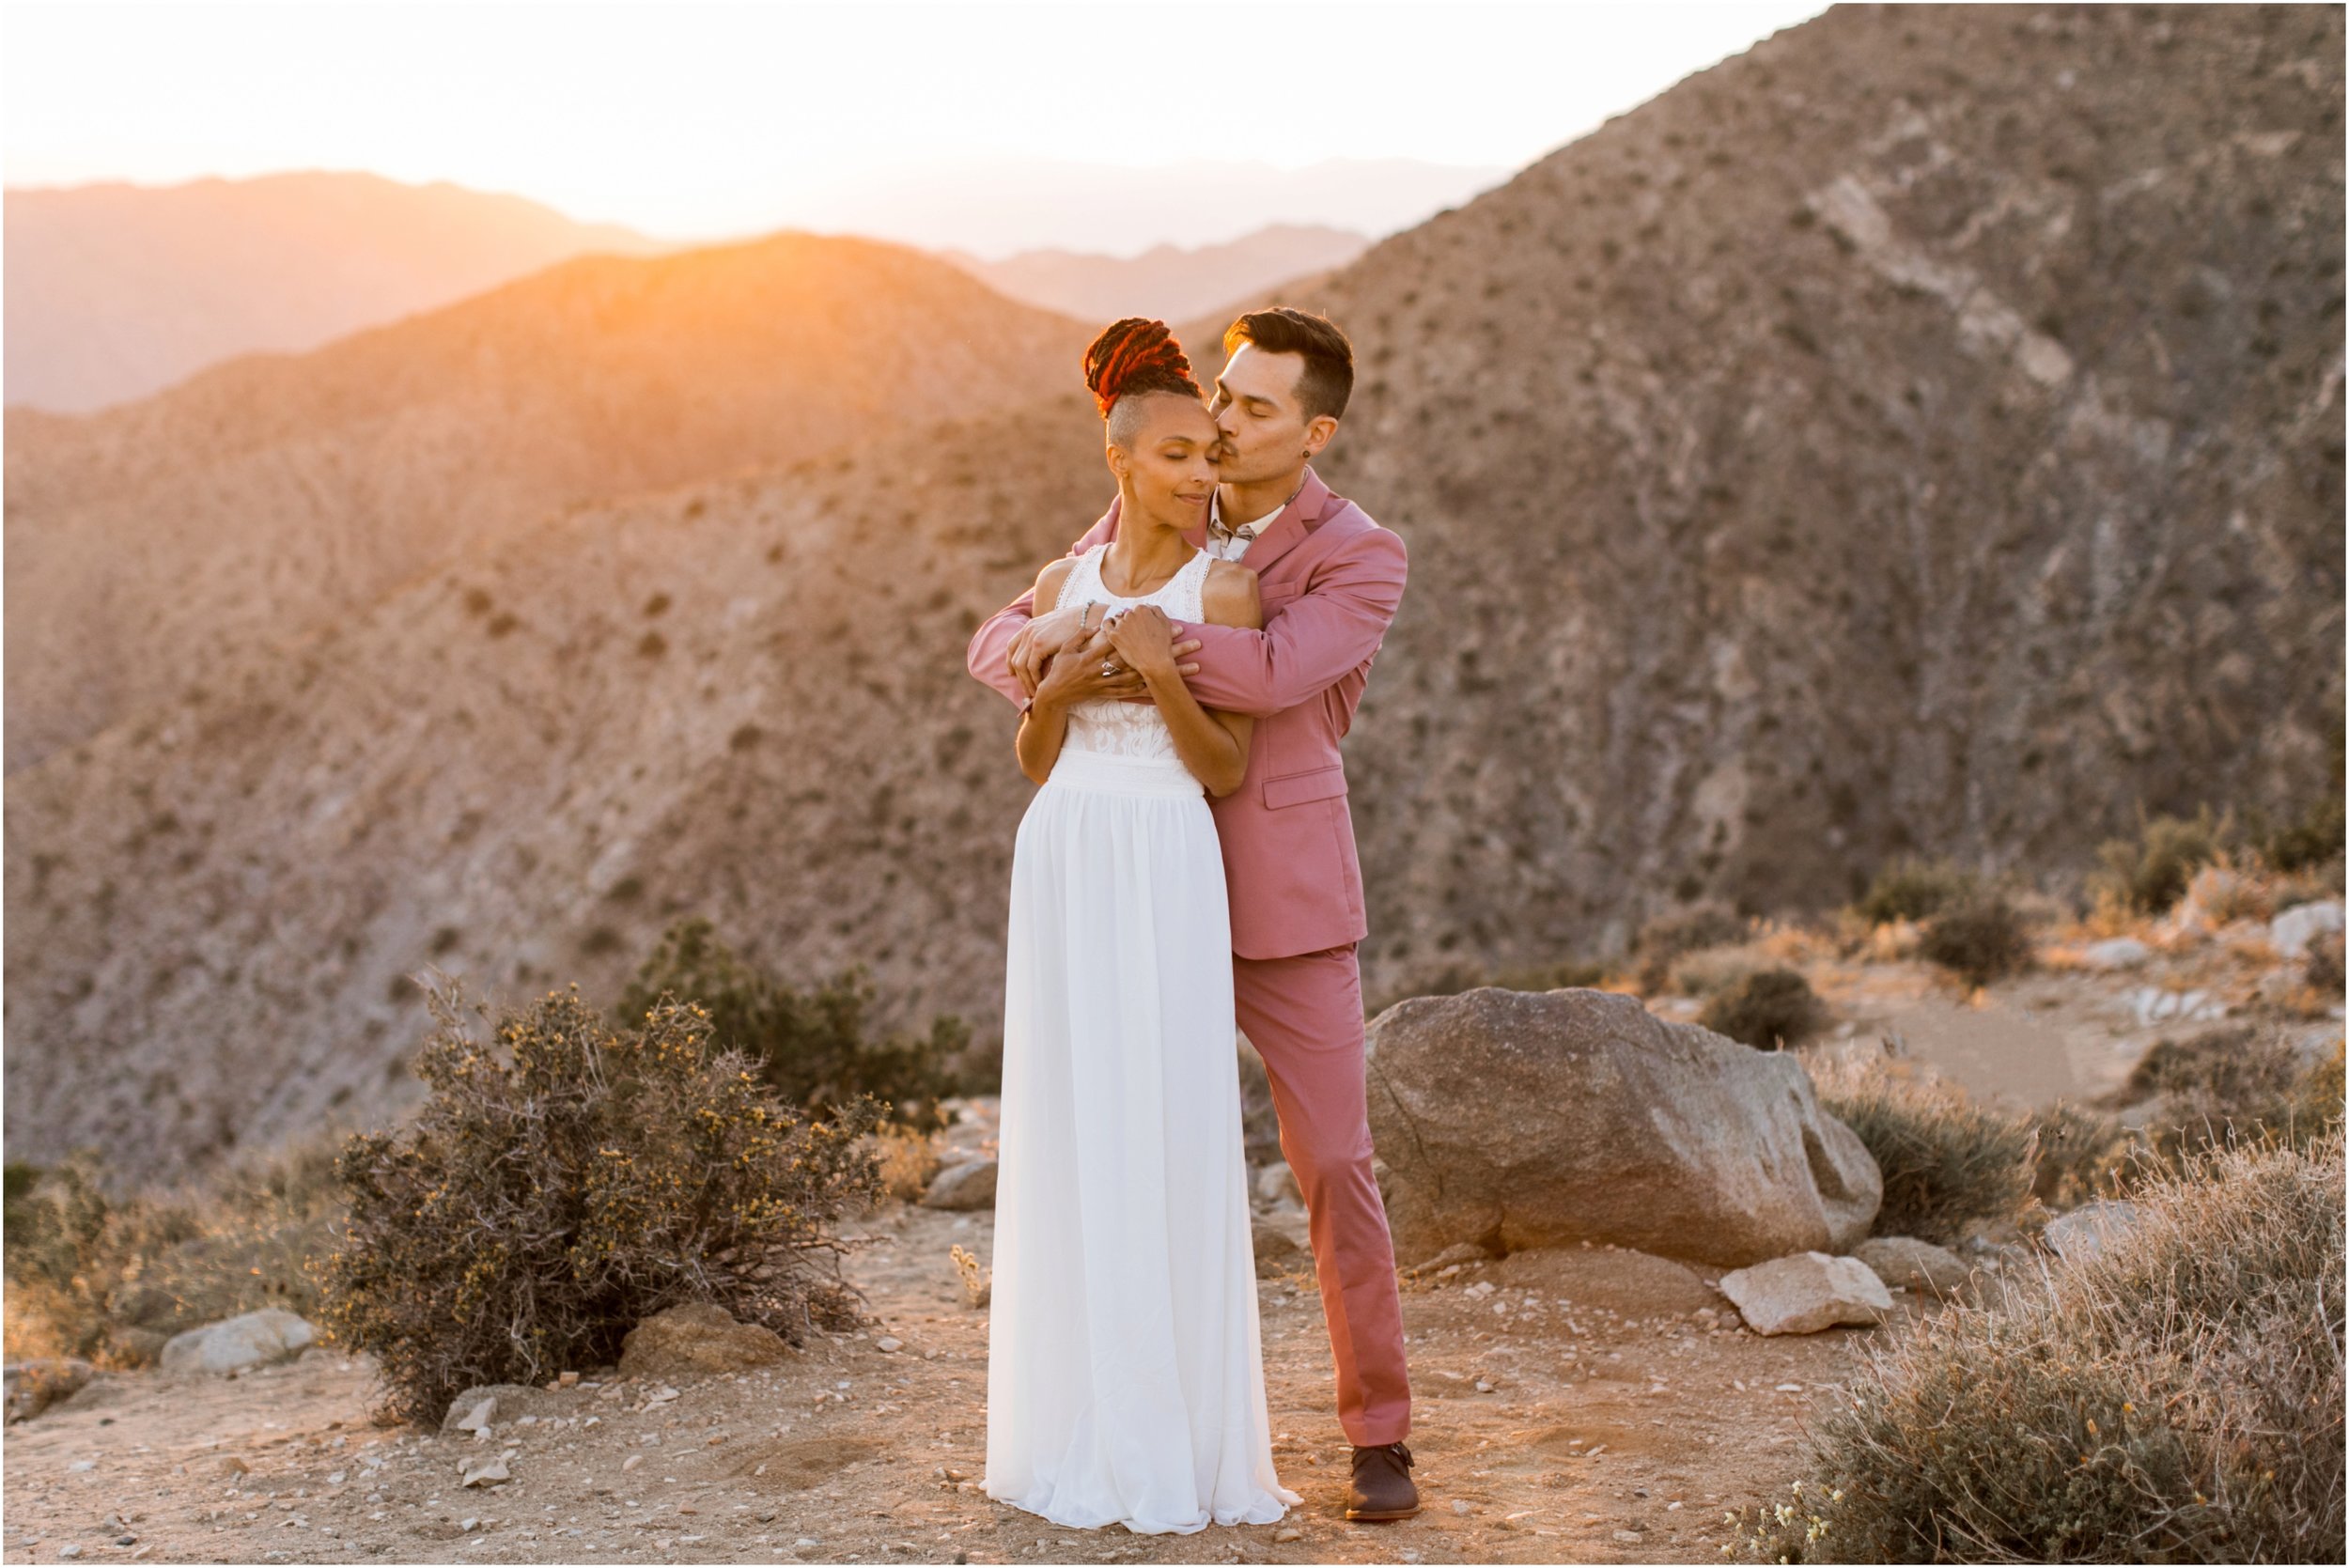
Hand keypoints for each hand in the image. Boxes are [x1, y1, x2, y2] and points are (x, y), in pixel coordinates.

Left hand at [1008, 605, 1091, 696]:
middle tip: (1026, 691)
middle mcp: (1028, 630)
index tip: (1013, 674)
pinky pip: (1031, 667)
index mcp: (1031, 626)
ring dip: (1026, 681)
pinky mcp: (1039, 645)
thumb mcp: (1056, 627)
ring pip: (1021, 665)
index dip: (1010, 662)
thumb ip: (1046, 635)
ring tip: (1034, 693)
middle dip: (1019, 677)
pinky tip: (1041, 686)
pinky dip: (1034, 679)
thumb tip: (1046, 648)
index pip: (1012, 646)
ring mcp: (1032, 637)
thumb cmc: (1077, 623)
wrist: (1088, 616)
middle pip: (1015, 658)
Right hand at [1034, 626, 1152, 708]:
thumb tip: (1097, 626)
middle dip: (1140, 654)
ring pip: (1126, 678)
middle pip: (1123, 661)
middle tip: (1155, 649)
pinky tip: (1146, 686)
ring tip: (1156, 668)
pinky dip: (1134, 690)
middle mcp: (1096, 670)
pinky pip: (1121, 693)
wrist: (1054, 693)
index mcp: (1088, 658)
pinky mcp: (1102, 693)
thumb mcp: (1066, 648)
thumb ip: (1081, 635)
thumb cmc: (1060, 668)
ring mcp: (1100, 683)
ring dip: (1142, 673)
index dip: (1124, 637)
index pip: (1110, 645)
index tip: (1139, 630)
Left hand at [1103, 604, 1179, 680]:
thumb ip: (1156, 610)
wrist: (1154, 662)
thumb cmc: (1162, 644)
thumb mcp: (1165, 623)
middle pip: (1129, 615)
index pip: (1139, 610)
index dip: (1142, 619)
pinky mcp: (1114, 635)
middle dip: (1132, 622)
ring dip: (1122, 625)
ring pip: (1119, 620)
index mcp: (1142, 609)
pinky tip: (1111, 625)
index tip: (1143, 627)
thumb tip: (1147, 605)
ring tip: (1128, 635)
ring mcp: (1121, 625)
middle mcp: (1130, 614)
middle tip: (1137, 634)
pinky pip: (1106, 624)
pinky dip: (1108, 623)